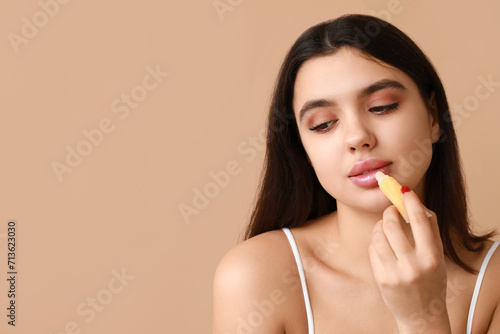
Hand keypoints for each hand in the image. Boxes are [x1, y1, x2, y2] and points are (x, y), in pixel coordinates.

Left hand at [368, 187, 450, 332]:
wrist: (422, 314)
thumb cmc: (431, 279)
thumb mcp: (438, 256)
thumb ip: (429, 230)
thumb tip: (414, 202)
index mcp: (432, 257)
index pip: (420, 221)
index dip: (410, 201)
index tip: (403, 189)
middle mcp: (413, 266)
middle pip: (392, 226)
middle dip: (389, 213)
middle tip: (391, 210)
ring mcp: (395, 274)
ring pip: (378, 236)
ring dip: (379, 226)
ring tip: (385, 227)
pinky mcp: (381, 279)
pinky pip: (373, 250)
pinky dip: (376, 242)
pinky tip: (383, 245)